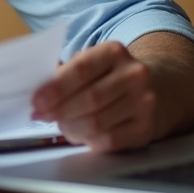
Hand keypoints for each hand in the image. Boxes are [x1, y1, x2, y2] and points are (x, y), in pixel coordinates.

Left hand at [30, 40, 156, 152]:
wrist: (157, 88)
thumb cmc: (110, 76)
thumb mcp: (92, 63)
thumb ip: (65, 73)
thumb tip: (36, 91)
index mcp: (114, 52)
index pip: (81, 70)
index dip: (56, 88)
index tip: (36, 100)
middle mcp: (134, 75)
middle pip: (89, 99)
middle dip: (59, 110)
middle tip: (41, 115)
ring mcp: (144, 102)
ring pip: (97, 123)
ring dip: (71, 128)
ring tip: (61, 125)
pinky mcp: (146, 128)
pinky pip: (109, 140)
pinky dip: (88, 140)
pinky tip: (81, 135)